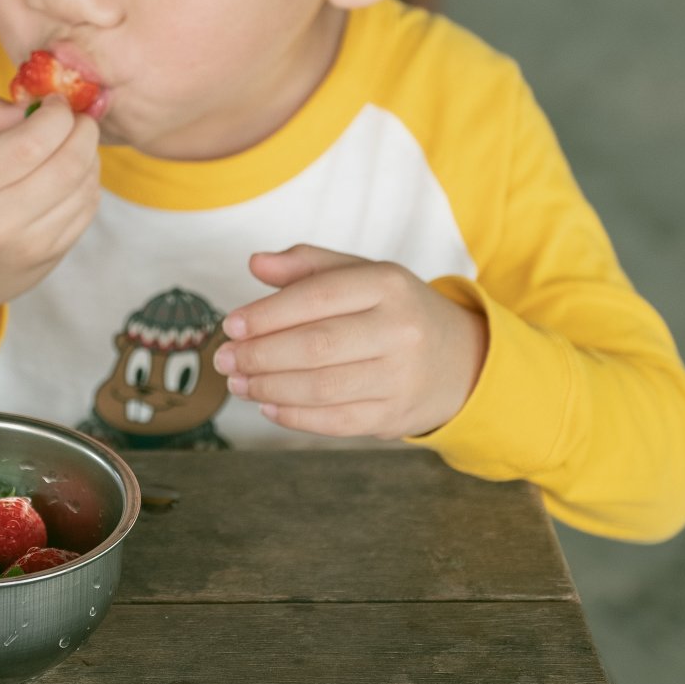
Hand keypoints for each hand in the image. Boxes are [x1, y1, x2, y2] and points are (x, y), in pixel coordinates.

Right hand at [0, 94, 100, 354]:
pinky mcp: (50, 259)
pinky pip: (87, 211)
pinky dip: (89, 183)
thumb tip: (38, 104)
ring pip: (86, 186)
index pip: (33, 140)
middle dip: (83, 129)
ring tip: (73, 144)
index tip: (54, 103)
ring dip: (90, 155)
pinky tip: (73, 175)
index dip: (57, 113)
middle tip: (76, 118)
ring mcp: (29, 245)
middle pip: (69, 162)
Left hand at [213, 245, 487, 438]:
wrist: (460, 359)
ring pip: (321, 388)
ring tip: (238, 383)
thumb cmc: (394, 310)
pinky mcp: (394, 416)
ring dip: (268, 387)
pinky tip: (267, 405)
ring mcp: (400, 377)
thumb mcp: (361, 274)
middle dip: (259, 355)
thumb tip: (256, 262)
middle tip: (224, 359)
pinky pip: (335, 421)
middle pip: (316, 346)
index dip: (268, 314)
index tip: (231, 325)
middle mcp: (399, 330)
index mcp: (388, 284)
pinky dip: (294, 416)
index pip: (318, 296)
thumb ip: (308, 265)